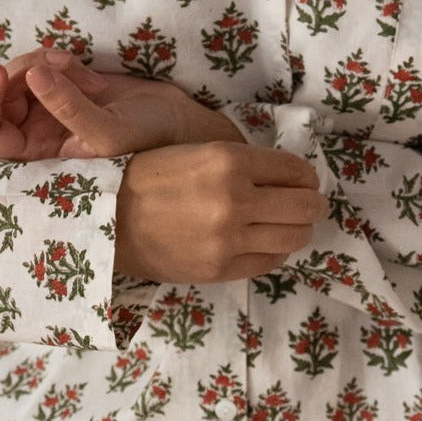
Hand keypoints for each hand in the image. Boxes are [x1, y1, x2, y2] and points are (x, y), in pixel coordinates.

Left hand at [0, 49, 244, 159]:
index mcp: (43, 157)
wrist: (180, 122)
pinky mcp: (66, 86)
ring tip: (71, 67)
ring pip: (19, 78)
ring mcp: (52, 108)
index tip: (2, 76)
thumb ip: (69, 106)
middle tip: (48, 64)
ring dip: (38, 63)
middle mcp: (41, 134)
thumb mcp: (110, 131)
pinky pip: (41, 66)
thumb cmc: (150, 141)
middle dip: (16, 76)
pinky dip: (53, 59)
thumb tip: (31, 74)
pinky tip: (79, 69)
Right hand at [115, 141, 329, 282]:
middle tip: (311, 204)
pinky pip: (271, 261)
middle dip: (313, 204)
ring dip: (299, 230)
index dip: (306, 176)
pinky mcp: (222, 268)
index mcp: (229, 160)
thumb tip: (288, 176)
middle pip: (305, 206)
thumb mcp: (196, 152)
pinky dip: (277, 251)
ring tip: (291, 225)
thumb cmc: (149, 177)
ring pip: (294, 237)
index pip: (296, 171)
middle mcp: (235, 199)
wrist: (107, 218)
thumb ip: (242, 163)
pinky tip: (267, 242)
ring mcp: (230, 239)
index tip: (305, 180)